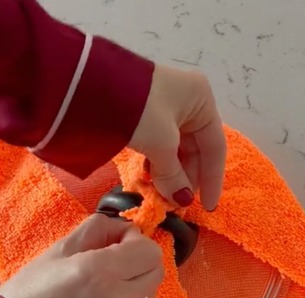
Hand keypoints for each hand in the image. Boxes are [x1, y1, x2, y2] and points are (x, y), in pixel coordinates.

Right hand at [0, 214, 163, 297]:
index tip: (117, 241)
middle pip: (156, 271)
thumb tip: (121, 227)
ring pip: (148, 293)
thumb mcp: (56, 252)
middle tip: (114, 259)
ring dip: (134, 283)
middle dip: (141, 260)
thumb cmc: (29, 294)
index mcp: (100, 271)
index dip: (136, 240)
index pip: (148, 250)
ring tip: (102, 285)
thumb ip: (94, 230)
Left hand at [129, 64, 226, 210]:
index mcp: (201, 99)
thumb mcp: (160, 143)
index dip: (212, 179)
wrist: (89, 84)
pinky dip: (156, 162)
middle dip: (186, 177)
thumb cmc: (137, 109)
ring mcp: (164, 103)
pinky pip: (158, 142)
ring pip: (175, 147)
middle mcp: (188, 99)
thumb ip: (173, 175)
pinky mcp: (144, 111)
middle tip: (177, 202)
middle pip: (195, 147)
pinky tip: (148, 176)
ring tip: (161, 192)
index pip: (215, 146)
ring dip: (170, 171)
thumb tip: (180, 200)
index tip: (206, 206)